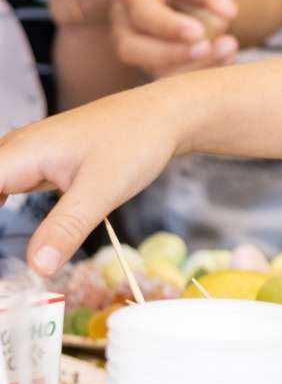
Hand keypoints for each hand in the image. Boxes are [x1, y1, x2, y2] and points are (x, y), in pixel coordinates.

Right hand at [0, 84, 190, 275]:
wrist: (164, 115)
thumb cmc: (136, 142)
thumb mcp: (104, 190)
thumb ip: (68, 228)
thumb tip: (35, 268)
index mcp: (21, 153)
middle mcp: (15, 150)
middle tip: (1, 268)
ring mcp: (25, 154)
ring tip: (2, 259)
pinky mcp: (39, 161)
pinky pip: (2, 183)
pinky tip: (3, 219)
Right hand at [113, 0, 238, 75]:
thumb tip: (227, 11)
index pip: (141, 11)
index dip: (167, 26)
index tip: (199, 32)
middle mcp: (125, 16)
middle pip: (131, 47)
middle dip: (170, 54)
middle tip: (207, 47)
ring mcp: (134, 42)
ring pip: (150, 68)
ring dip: (190, 67)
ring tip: (228, 49)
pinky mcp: (152, 62)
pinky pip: (169, 79)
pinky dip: (199, 74)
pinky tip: (226, 58)